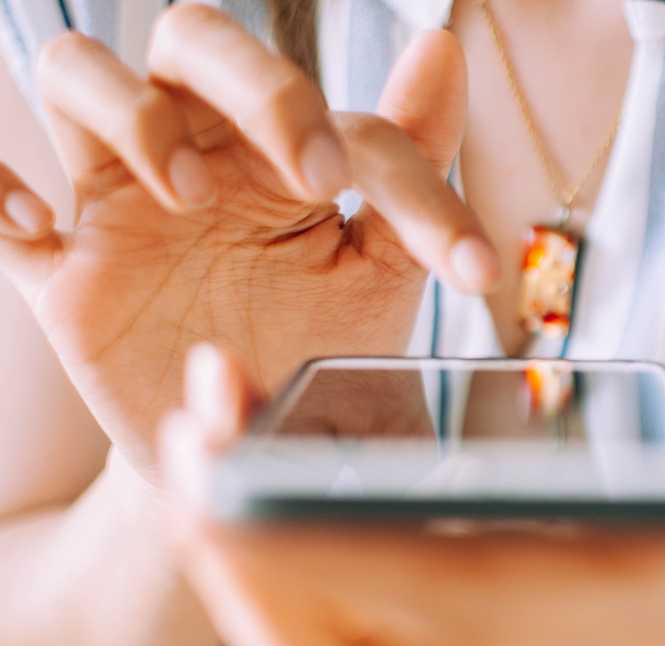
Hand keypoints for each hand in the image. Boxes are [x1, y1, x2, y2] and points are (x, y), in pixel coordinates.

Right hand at [0, 5, 497, 478]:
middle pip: (192, 39)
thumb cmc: (314, 343)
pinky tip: (45, 228)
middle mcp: (202, 153)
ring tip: (189, 197)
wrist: (248, 437)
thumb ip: (409, 163)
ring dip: (133, 116)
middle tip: (317, 177)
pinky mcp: (62, 270)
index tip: (470, 269)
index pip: (342, 118)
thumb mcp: (380, 269)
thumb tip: (440, 45)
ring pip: (78, 76)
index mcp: (283, 152)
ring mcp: (122, 204)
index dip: (415, 181)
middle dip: (260, 88)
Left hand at [159, 314, 664, 645]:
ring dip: (255, 570)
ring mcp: (522, 631)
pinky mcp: (495, 601)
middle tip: (185, 450)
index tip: (222, 489)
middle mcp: (562, 634)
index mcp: (631, 584)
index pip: (453, 603)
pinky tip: (269, 455)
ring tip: (207, 445)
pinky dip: (292, 555)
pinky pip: (362, 618)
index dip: (327, 561)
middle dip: (251, 573)